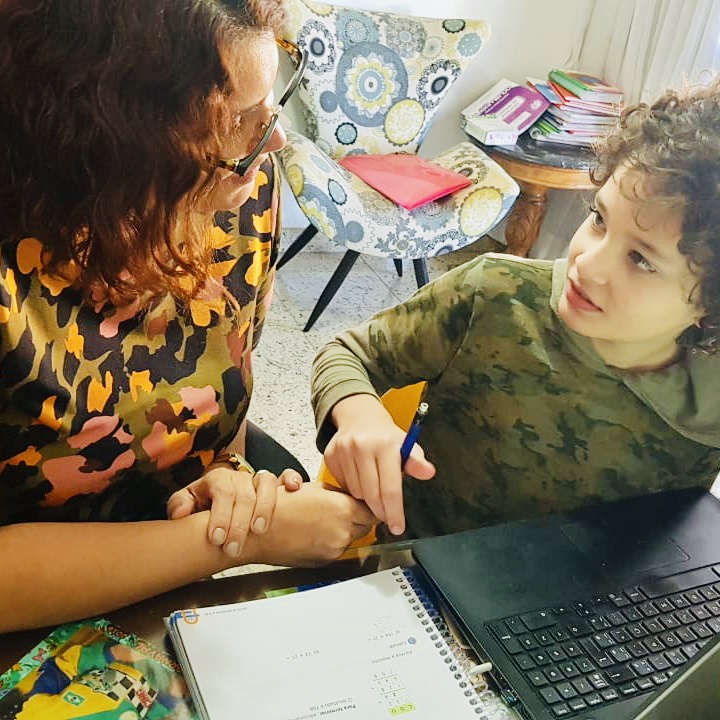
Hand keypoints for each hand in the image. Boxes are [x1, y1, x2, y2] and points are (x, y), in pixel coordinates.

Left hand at [167, 465, 302, 558]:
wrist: (219, 498)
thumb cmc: (205, 502)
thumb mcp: (187, 501)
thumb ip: (179, 505)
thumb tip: (179, 513)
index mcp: (218, 479)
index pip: (222, 491)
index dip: (221, 515)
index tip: (217, 539)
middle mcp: (240, 477)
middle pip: (244, 494)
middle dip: (239, 524)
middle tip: (233, 548)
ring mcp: (257, 480)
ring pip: (266, 484)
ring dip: (265, 507)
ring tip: (259, 530)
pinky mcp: (274, 485)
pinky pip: (286, 475)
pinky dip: (291, 479)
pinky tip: (292, 490)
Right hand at [247, 484, 377, 566]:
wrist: (259, 531)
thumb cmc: (281, 506)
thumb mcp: (315, 487)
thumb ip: (338, 493)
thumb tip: (350, 497)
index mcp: (343, 509)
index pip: (373, 510)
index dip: (369, 506)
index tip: (365, 504)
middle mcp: (342, 531)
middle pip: (366, 526)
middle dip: (359, 518)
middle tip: (346, 511)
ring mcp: (334, 548)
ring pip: (351, 538)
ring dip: (345, 530)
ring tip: (325, 521)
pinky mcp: (325, 560)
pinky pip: (337, 550)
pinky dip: (332, 542)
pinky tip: (316, 533)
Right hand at [326, 395, 434, 535]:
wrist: (360, 418)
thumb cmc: (386, 437)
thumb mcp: (406, 446)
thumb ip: (416, 462)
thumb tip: (429, 472)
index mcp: (385, 445)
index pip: (390, 488)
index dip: (394, 512)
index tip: (397, 527)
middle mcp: (362, 446)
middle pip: (371, 495)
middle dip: (380, 511)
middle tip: (386, 517)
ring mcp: (344, 451)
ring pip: (355, 493)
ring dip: (365, 499)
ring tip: (374, 491)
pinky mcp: (331, 455)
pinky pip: (343, 485)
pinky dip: (352, 489)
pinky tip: (360, 480)